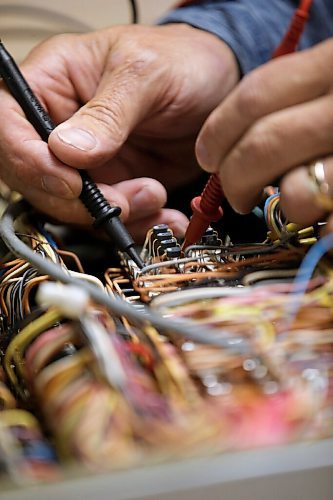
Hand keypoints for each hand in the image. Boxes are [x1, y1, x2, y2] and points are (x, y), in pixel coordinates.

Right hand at [0, 24, 237, 239]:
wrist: (217, 89)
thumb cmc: (180, 61)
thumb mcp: (146, 74)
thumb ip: (108, 112)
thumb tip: (68, 151)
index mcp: (52, 82)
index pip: (10, 124)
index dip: (29, 161)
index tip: (70, 183)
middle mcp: (61, 125)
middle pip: (35, 177)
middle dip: (80, 200)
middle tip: (126, 197)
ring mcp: (85, 161)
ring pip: (73, 207)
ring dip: (114, 214)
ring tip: (155, 196)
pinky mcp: (112, 183)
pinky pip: (109, 216)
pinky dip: (136, 224)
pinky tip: (163, 216)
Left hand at [196, 38, 332, 231]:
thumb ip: (301, 100)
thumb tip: (237, 142)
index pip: (257, 95)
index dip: (218, 131)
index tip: (207, 155)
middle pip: (263, 145)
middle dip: (234, 179)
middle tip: (234, 194)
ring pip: (294, 192)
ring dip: (284, 206)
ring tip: (292, 204)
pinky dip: (324, 233)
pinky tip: (327, 223)